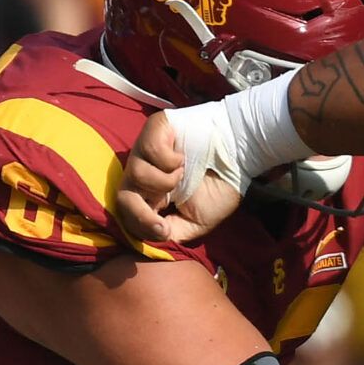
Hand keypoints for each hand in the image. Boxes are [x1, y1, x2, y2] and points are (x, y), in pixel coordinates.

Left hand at [116, 112, 242, 247]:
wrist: (242, 156)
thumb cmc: (221, 185)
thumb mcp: (198, 221)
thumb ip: (174, 232)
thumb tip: (155, 235)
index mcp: (152, 195)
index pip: (129, 214)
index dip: (141, 226)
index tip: (164, 231)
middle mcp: (144, 173)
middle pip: (121, 197)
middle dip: (142, 213)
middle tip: (167, 210)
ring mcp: (146, 150)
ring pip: (135, 174)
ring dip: (165, 181)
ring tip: (183, 174)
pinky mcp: (155, 129)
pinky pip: (149, 150)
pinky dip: (169, 160)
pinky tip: (182, 158)